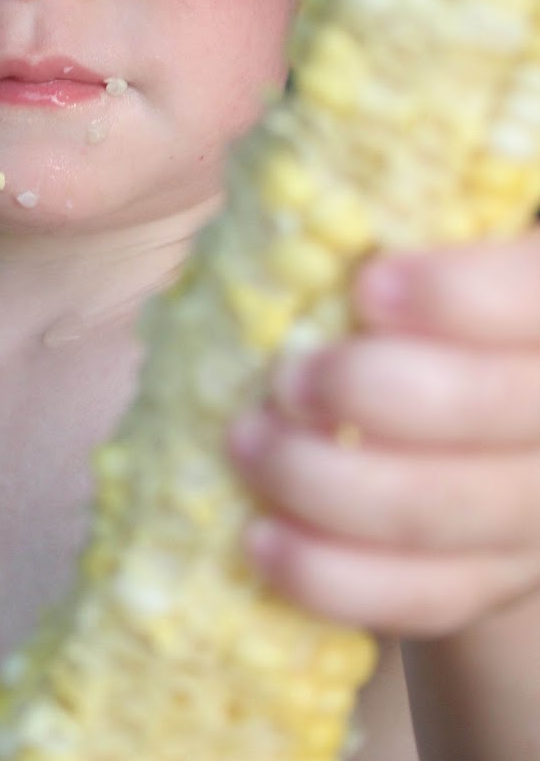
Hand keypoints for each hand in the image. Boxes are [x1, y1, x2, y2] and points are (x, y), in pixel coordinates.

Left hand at [227, 228, 539, 636]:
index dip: (469, 296)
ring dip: (336, 484)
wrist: (456, 410)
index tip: (368, 285)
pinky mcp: (494, 583)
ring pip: (457, 515)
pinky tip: (261, 541)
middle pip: (511, 412)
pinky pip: (425, 597)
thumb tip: (308, 163)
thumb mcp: (425, 229)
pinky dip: (334, 578)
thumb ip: (398, 204)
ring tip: (249, 442)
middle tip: (290, 375)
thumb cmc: (415, 294)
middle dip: (384, 393)